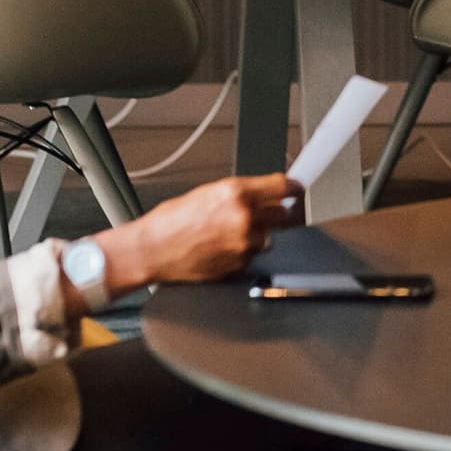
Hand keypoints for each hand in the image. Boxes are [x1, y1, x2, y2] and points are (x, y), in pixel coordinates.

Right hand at [101, 174, 299, 288]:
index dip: (292, 189)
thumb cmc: (171, 221)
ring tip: (226, 235)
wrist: (152, 250)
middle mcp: (244, 217)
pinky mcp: (240, 264)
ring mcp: (244, 243)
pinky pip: (252, 255)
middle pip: (282, 214)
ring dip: (254, 236)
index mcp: (236, 192)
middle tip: (257, 214)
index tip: (297, 191)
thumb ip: (240, 193)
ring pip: (267, 237)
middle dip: (273, 213)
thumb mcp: (207, 193)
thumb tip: (263, 194)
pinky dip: (242, 252)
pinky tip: (220, 248)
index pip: (282, 187)